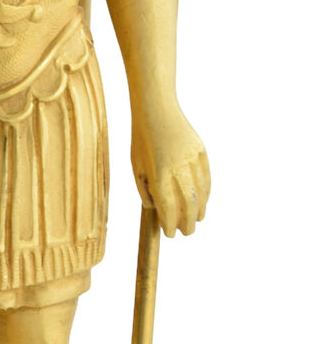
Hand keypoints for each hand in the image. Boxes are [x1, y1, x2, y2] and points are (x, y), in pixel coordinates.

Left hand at [131, 107, 209, 236]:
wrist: (156, 109)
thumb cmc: (142, 139)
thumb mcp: (136, 165)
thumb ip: (144, 188)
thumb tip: (155, 209)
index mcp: (158, 173)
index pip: (168, 206)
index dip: (170, 223)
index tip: (170, 234)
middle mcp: (177, 168)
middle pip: (188, 204)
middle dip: (188, 223)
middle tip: (187, 233)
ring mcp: (192, 159)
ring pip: (201, 193)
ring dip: (200, 210)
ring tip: (197, 221)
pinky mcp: (201, 151)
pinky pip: (206, 178)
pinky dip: (206, 193)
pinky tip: (203, 202)